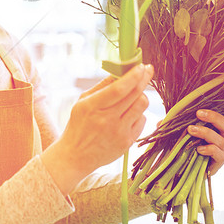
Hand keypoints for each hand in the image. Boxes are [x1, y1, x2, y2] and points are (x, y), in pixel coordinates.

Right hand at [42, 64, 152, 193]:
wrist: (76, 156)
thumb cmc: (78, 125)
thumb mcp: (82, 102)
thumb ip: (101, 86)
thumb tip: (119, 71)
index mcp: (93, 107)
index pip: (119, 89)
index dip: (133, 76)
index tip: (141, 66)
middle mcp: (107, 120)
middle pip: (135, 94)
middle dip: (143, 78)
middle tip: (147, 70)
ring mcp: (119, 132)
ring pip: (142, 105)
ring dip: (141, 96)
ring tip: (133, 95)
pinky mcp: (127, 142)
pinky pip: (142, 120)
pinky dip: (138, 113)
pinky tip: (128, 114)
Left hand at [187, 106, 223, 175]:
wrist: (186, 163)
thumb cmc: (189, 139)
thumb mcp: (195, 125)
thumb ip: (198, 116)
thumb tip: (191, 103)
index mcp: (223, 127)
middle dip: (214, 117)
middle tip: (198, 113)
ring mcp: (223, 150)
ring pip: (221, 140)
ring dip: (205, 132)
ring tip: (190, 130)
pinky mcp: (219, 162)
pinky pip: (219, 155)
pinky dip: (209, 149)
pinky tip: (198, 149)